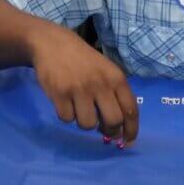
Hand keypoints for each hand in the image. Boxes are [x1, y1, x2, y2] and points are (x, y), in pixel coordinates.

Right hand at [30, 22, 138, 142]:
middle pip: (113, 121)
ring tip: (78, 109)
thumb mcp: (105, 70)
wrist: (52, 43)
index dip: (131, 129)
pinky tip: (64, 102)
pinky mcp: (60, 93)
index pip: (131, 110)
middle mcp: (100, 84)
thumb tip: (121, 129)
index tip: (128, 140)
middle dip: (108, 130)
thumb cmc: (82, 59)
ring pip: (88, 124)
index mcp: (116, 78)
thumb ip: (114, 94)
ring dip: (84, 122)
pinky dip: (66, 115)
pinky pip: (67, 119)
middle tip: (101, 127)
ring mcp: (79, 89)